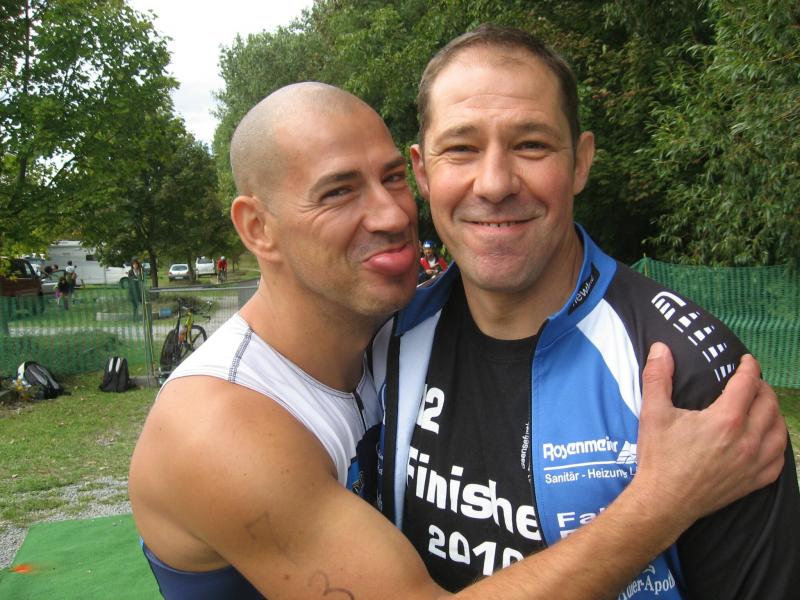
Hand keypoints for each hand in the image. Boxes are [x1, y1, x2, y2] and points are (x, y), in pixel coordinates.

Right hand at [633, 342, 785, 528]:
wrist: (664, 501)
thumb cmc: (659, 457)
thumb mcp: (653, 413)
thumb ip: (658, 377)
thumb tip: (660, 348)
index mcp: (726, 420)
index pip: (748, 383)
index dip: (749, 367)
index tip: (746, 360)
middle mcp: (747, 440)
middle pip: (768, 404)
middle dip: (762, 387)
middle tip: (750, 382)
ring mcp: (754, 463)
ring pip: (779, 431)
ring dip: (773, 413)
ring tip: (761, 406)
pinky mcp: (754, 482)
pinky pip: (779, 459)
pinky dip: (777, 444)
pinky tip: (766, 438)